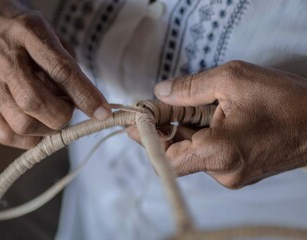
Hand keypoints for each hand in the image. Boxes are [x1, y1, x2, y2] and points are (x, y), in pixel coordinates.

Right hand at [0, 0, 109, 148]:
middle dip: (63, 115)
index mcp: (27, 34)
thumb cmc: (23, 33)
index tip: (103, 112)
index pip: (61, 70)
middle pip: (36, 102)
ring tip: (52, 115)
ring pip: (22, 124)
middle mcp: (4, 60)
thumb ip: (69, 65)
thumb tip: (87, 102)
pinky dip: (31, 139)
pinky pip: (7, 136)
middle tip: (67, 108)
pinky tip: (38, 124)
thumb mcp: (51, 34)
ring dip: (48, 129)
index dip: (86, 96)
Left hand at [132, 60, 306, 188]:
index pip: (166, 157)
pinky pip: (206, 155)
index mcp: (218, 153)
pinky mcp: (237, 172)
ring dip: (181, 131)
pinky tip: (201, 116)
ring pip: (191, 154)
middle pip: (176, 154)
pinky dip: (198, 136)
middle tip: (156, 106)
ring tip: (179, 106)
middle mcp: (222, 172)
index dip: (147, 139)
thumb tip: (161, 92)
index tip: (134, 123)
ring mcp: (230, 175)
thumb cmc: (285, 102)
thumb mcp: (233, 80)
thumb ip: (190, 88)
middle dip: (163, 129)